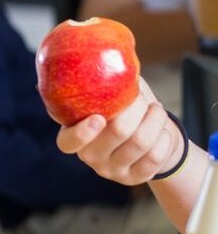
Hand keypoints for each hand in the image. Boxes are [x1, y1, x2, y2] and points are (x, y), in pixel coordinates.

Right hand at [57, 77, 187, 184]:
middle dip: (137, 109)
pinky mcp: (135, 178)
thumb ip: (106, 81)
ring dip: (156, 120)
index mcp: (74, 136)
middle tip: (143, 100)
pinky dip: (165, 137)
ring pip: (141, 142)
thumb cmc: (126, 113)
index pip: (68, 143)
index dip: (83, 132)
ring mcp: (112, 170)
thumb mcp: (110, 97)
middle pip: (117, 133)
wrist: (149, 141)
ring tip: (157, 110)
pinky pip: (156, 156)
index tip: (99, 118)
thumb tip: (109, 55)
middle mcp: (90, 157)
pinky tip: (162, 130)